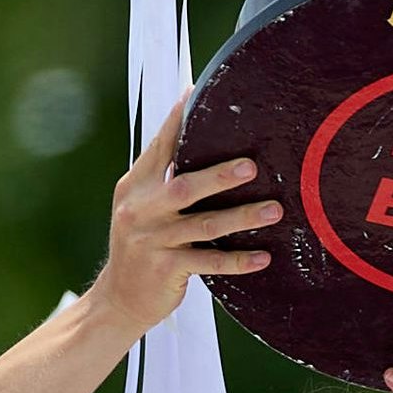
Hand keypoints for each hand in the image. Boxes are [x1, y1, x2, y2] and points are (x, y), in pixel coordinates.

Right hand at [82, 94, 281, 340]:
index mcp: (136, 187)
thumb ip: (162, 179)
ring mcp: (153, 241)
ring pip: (204, 225)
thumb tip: (196, 143)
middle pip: (184, 187)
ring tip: (274, 211)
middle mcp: (141, 210)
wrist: (118, 298)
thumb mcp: (139, 207)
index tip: (194, 95)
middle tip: (252, 166)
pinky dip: (237, 260)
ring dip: (242, 218)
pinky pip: (209, 263)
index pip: (159, 147)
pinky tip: (262, 257)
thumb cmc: (140, 246)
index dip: (176, 121)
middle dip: (220, 176)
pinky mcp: (166, 269)